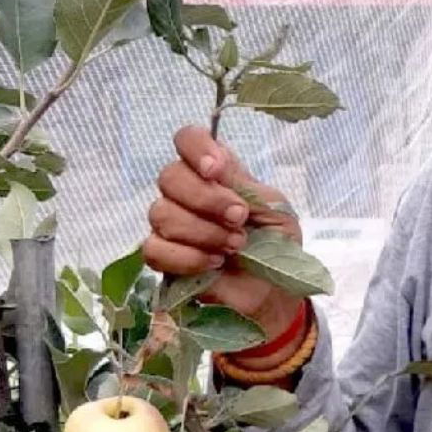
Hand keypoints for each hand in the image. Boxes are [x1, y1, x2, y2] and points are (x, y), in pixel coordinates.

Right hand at [143, 126, 306, 365]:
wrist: (275, 292)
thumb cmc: (278, 244)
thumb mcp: (274, 209)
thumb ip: (243, 185)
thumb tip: (215, 164)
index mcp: (217, 173)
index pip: (188, 139)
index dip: (195, 149)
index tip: (216, 170)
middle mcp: (188, 193)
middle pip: (169, 176)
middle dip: (207, 199)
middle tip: (239, 219)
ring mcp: (171, 225)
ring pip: (161, 213)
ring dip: (203, 231)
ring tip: (235, 246)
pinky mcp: (164, 258)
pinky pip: (153, 249)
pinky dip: (187, 257)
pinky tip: (213, 263)